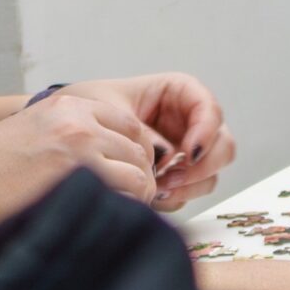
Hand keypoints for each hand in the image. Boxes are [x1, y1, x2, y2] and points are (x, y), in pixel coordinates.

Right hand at [0, 92, 159, 238]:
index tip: (131, 174)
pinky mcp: (78, 180)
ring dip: (137, 198)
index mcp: (67, 105)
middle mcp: (78, 121)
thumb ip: (74, 138)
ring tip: (120, 215)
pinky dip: (127, 213)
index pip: (130, 124)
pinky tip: (110, 224)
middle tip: (130, 201)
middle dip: (140, 176)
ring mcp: (80, 148)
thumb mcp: (33, 134)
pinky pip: (127, 199)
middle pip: (140, 148)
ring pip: (139, 175)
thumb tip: (115, 163)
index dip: (136, 153)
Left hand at [62, 73, 237, 209]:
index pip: (208, 107)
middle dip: (203, 164)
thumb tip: (165, 158)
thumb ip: (140, 132)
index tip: (189, 151)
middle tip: (172, 176)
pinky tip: (153, 196)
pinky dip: (177, 196)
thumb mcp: (110, 110)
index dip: (207, 129)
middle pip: (222, 144)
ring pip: (212, 172)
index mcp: (177, 93)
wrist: (66, 132)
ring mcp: (185, 152)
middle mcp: (188, 122)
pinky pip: (191, 191)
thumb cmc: (88, 107)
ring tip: (158, 188)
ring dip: (190, 184)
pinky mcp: (176, 176)